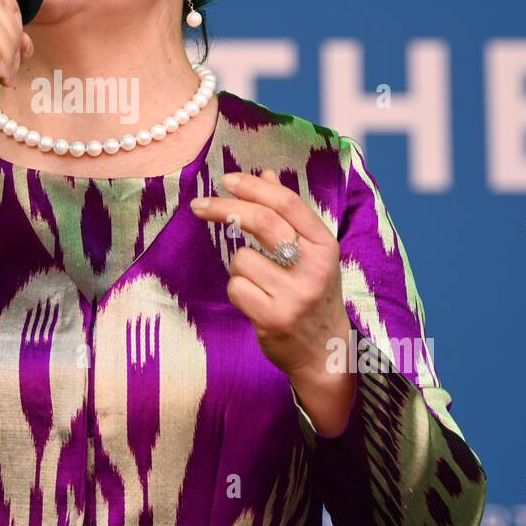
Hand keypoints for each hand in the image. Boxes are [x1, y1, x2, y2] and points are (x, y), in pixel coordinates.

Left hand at [190, 169, 355, 428]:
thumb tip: (265, 173)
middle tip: (200, 205)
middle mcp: (314, 267)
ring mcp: (295, 294)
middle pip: (262, 222)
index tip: (226, 179)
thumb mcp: (312, 253)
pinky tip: (254, 301)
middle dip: (225, 208)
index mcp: (325, 245)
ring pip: (241, 258)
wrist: (325, 352)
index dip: (253, 186)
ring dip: (238, 266)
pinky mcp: (274, 317)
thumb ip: (290, 215)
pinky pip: (236, 287)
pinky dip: (237, 290)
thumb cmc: (313, 294)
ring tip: (257, 281)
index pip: (288, 203)